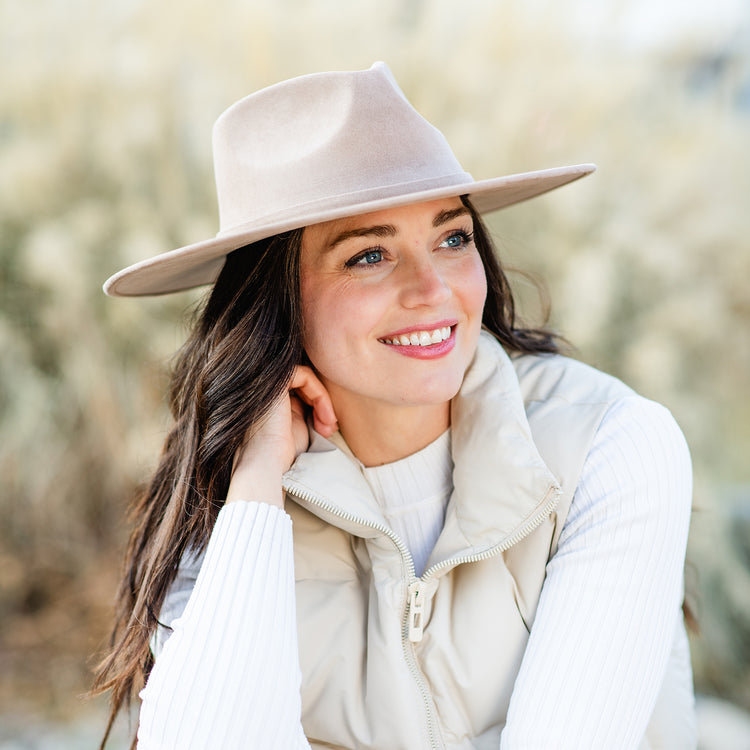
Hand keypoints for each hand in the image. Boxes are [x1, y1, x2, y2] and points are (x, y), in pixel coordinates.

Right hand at [226, 366, 336, 507]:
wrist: (267, 465)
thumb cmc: (281, 454)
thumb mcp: (299, 426)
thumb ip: (306, 408)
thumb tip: (322, 399)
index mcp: (268, 399)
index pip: (298, 390)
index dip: (316, 405)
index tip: (327, 429)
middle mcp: (263, 388)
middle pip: (302, 382)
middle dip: (322, 403)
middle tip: (329, 428)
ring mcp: (265, 383)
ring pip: (305, 378)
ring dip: (323, 401)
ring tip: (328, 427)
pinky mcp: (273, 381)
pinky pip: (305, 375)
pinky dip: (320, 394)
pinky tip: (324, 417)